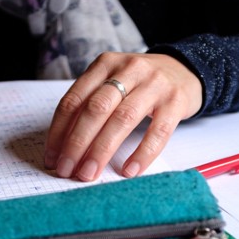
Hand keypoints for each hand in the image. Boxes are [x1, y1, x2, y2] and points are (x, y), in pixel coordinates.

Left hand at [43, 52, 202, 180]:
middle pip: (96, 109)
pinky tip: (129, 171)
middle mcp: (129, 70)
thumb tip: (65, 148)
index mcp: (105, 64)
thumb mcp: (114, 82)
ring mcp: (154, 85)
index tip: (52, 158)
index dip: (59, 131)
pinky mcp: (175, 101)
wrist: (186, 71)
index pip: (74, 99)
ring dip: (102, 150)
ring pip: (123, 119)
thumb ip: (92, 104)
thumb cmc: (141, 84)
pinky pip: (157, 132)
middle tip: (67, 170)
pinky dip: (142, 154)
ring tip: (90, 174)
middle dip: (77, 143)